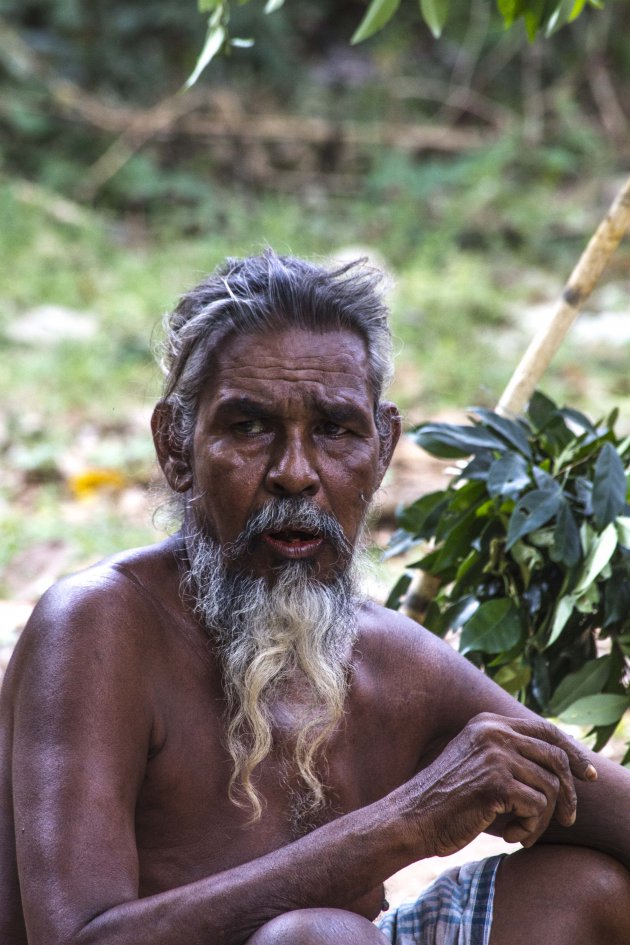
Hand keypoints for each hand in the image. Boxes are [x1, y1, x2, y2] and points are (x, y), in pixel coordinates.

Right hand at [403, 713, 597, 856]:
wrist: (412, 818)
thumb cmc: (444, 800)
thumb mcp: (477, 764)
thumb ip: (509, 756)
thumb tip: (562, 765)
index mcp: (488, 723)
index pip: (546, 730)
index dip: (572, 752)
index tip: (587, 775)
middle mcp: (493, 732)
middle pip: (555, 758)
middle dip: (568, 794)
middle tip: (569, 820)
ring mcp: (495, 754)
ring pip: (550, 787)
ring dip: (541, 819)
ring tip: (520, 831)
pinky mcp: (497, 782)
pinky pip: (538, 808)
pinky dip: (530, 828)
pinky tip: (510, 835)